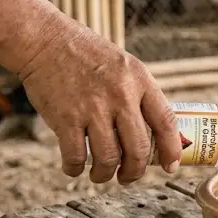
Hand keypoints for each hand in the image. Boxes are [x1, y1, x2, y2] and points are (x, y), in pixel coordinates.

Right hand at [18, 23, 180, 183]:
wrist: (46, 41)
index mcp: (140, 81)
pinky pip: (76, 156)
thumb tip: (153, 131)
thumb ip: (138, 95)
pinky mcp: (66, 118)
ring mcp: (93, 108)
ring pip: (109, 158)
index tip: (171, 167)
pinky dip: (75, 169)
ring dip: (105, 174)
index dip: (172, 149)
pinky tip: (74, 168)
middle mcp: (120, 95)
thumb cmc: (86, 55)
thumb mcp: (125, 66)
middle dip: (135, 171)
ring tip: (100, 174)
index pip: (166, 122)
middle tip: (128, 176)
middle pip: (139, 149)